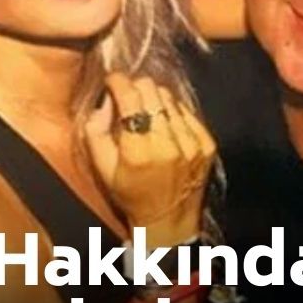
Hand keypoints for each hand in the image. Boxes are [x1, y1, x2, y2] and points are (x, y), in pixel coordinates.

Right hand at [85, 73, 215, 247]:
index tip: (112, 81)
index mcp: (138, 151)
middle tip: (128, 99)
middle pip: (151, 89)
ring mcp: (191, 142)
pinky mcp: (207, 144)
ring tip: (147, 116)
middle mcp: (168, 143)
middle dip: (135, 88)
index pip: (130, 96)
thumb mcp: (102, 169)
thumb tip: (106, 99)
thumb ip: (96, 131)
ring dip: (154, 100)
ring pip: (169, 97)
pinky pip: (186, 111)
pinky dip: (172, 114)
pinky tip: (165, 128)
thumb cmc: (130, 194)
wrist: (169, 221)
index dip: (118, 81)